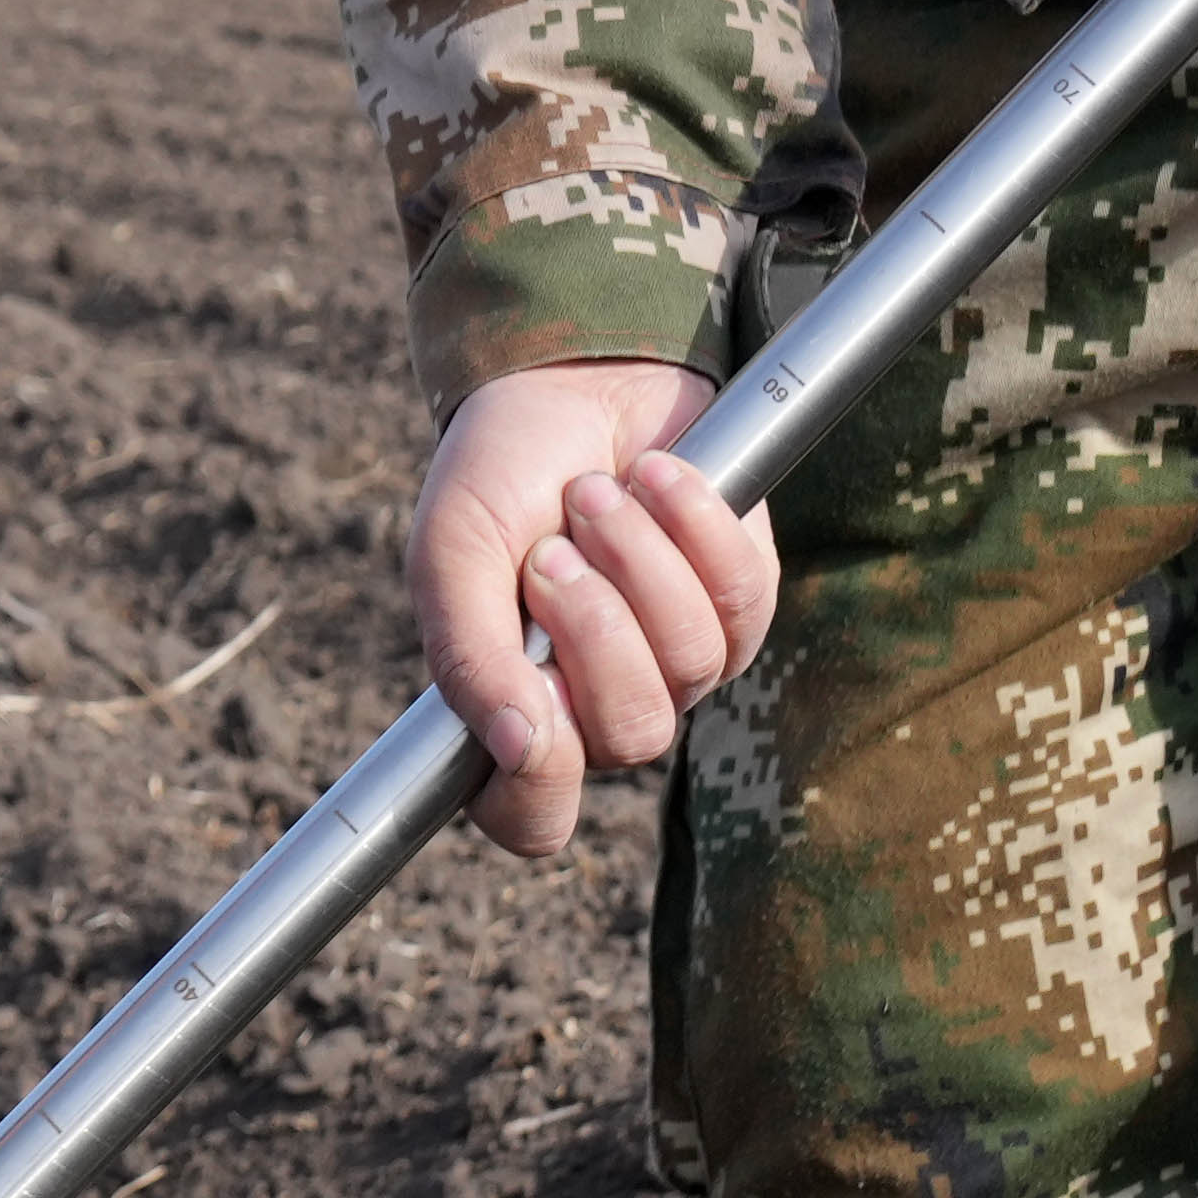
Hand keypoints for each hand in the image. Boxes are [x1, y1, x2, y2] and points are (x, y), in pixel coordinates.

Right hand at [408, 361, 777, 863]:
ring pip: (690, 658)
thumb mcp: (453, 554)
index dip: (536, 785)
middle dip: (595, 626)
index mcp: (516, 711)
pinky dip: (693, 522)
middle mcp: (601, 702)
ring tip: (596, 494)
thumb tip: (514, 749)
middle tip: (551, 550)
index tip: (527, 694)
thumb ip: (468, 655)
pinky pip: (742, 595)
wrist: (570, 379)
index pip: (534, 818)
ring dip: (637, 557)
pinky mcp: (744, 600)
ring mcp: (681, 659)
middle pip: (632, 734)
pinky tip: (654, 475)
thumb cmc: (498, 475)